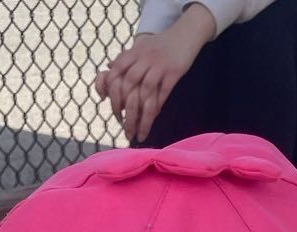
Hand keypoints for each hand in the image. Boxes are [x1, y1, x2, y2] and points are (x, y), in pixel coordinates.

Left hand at [94, 8, 213, 142]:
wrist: (186, 32)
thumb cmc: (162, 43)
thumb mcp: (141, 46)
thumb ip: (126, 57)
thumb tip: (109, 67)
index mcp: (134, 52)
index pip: (116, 72)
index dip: (111, 92)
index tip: (114, 111)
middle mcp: (144, 58)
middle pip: (129, 87)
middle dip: (126, 111)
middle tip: (125, 129)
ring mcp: (159, 65)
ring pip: (146, 94)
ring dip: (142, 117)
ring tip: (139, 134)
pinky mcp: (174, 71)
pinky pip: (163, 93)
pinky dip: (157, 108)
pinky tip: (154, 120)